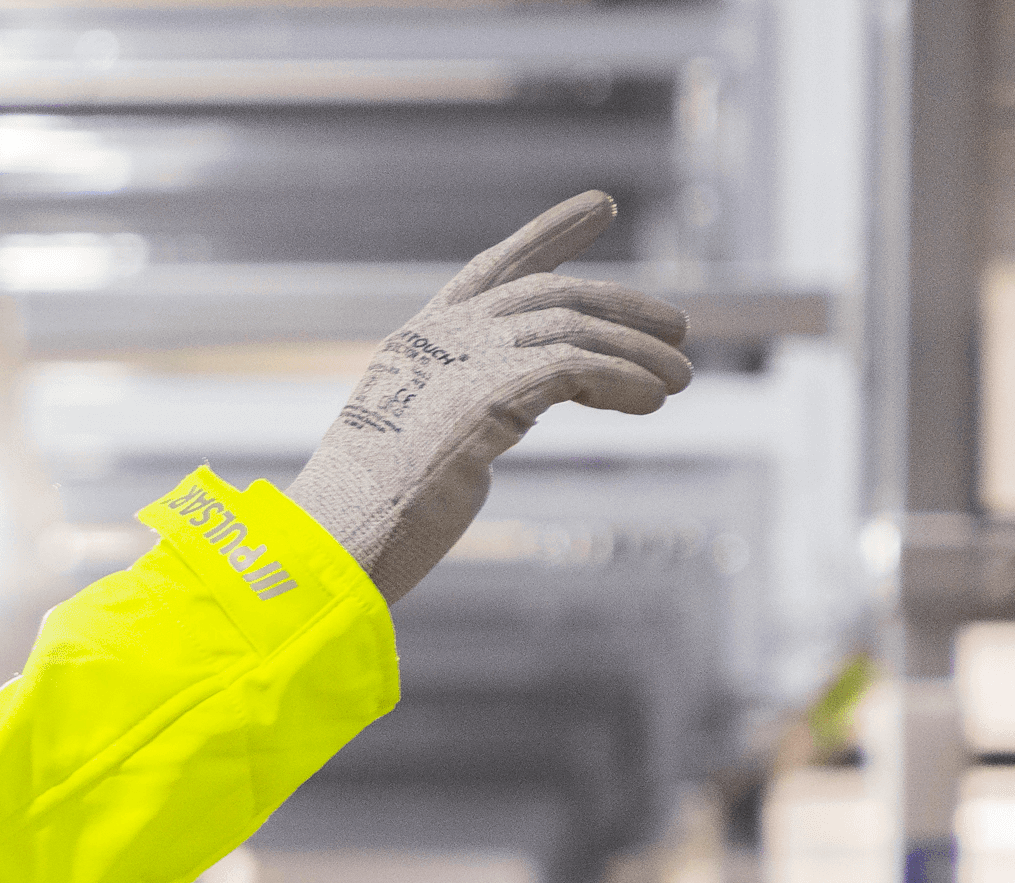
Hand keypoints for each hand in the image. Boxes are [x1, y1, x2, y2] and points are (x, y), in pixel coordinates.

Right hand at [285, 191, 694, 602]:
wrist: (334, 546)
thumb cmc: (363, 523)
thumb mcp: (415, 450)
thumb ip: (462, 415)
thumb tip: (508, 417)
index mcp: (416, 348)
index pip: (492, 271)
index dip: (550, 234)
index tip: (601, 205)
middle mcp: (439, 342)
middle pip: (549, 296)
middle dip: (622, 305)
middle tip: (677, 327)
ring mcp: (459, 364)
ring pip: (573, 330)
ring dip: (637, 353)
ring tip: (680, 378)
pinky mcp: (487, 396)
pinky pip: (575, 369)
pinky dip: (621, 380)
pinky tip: (649, 399)